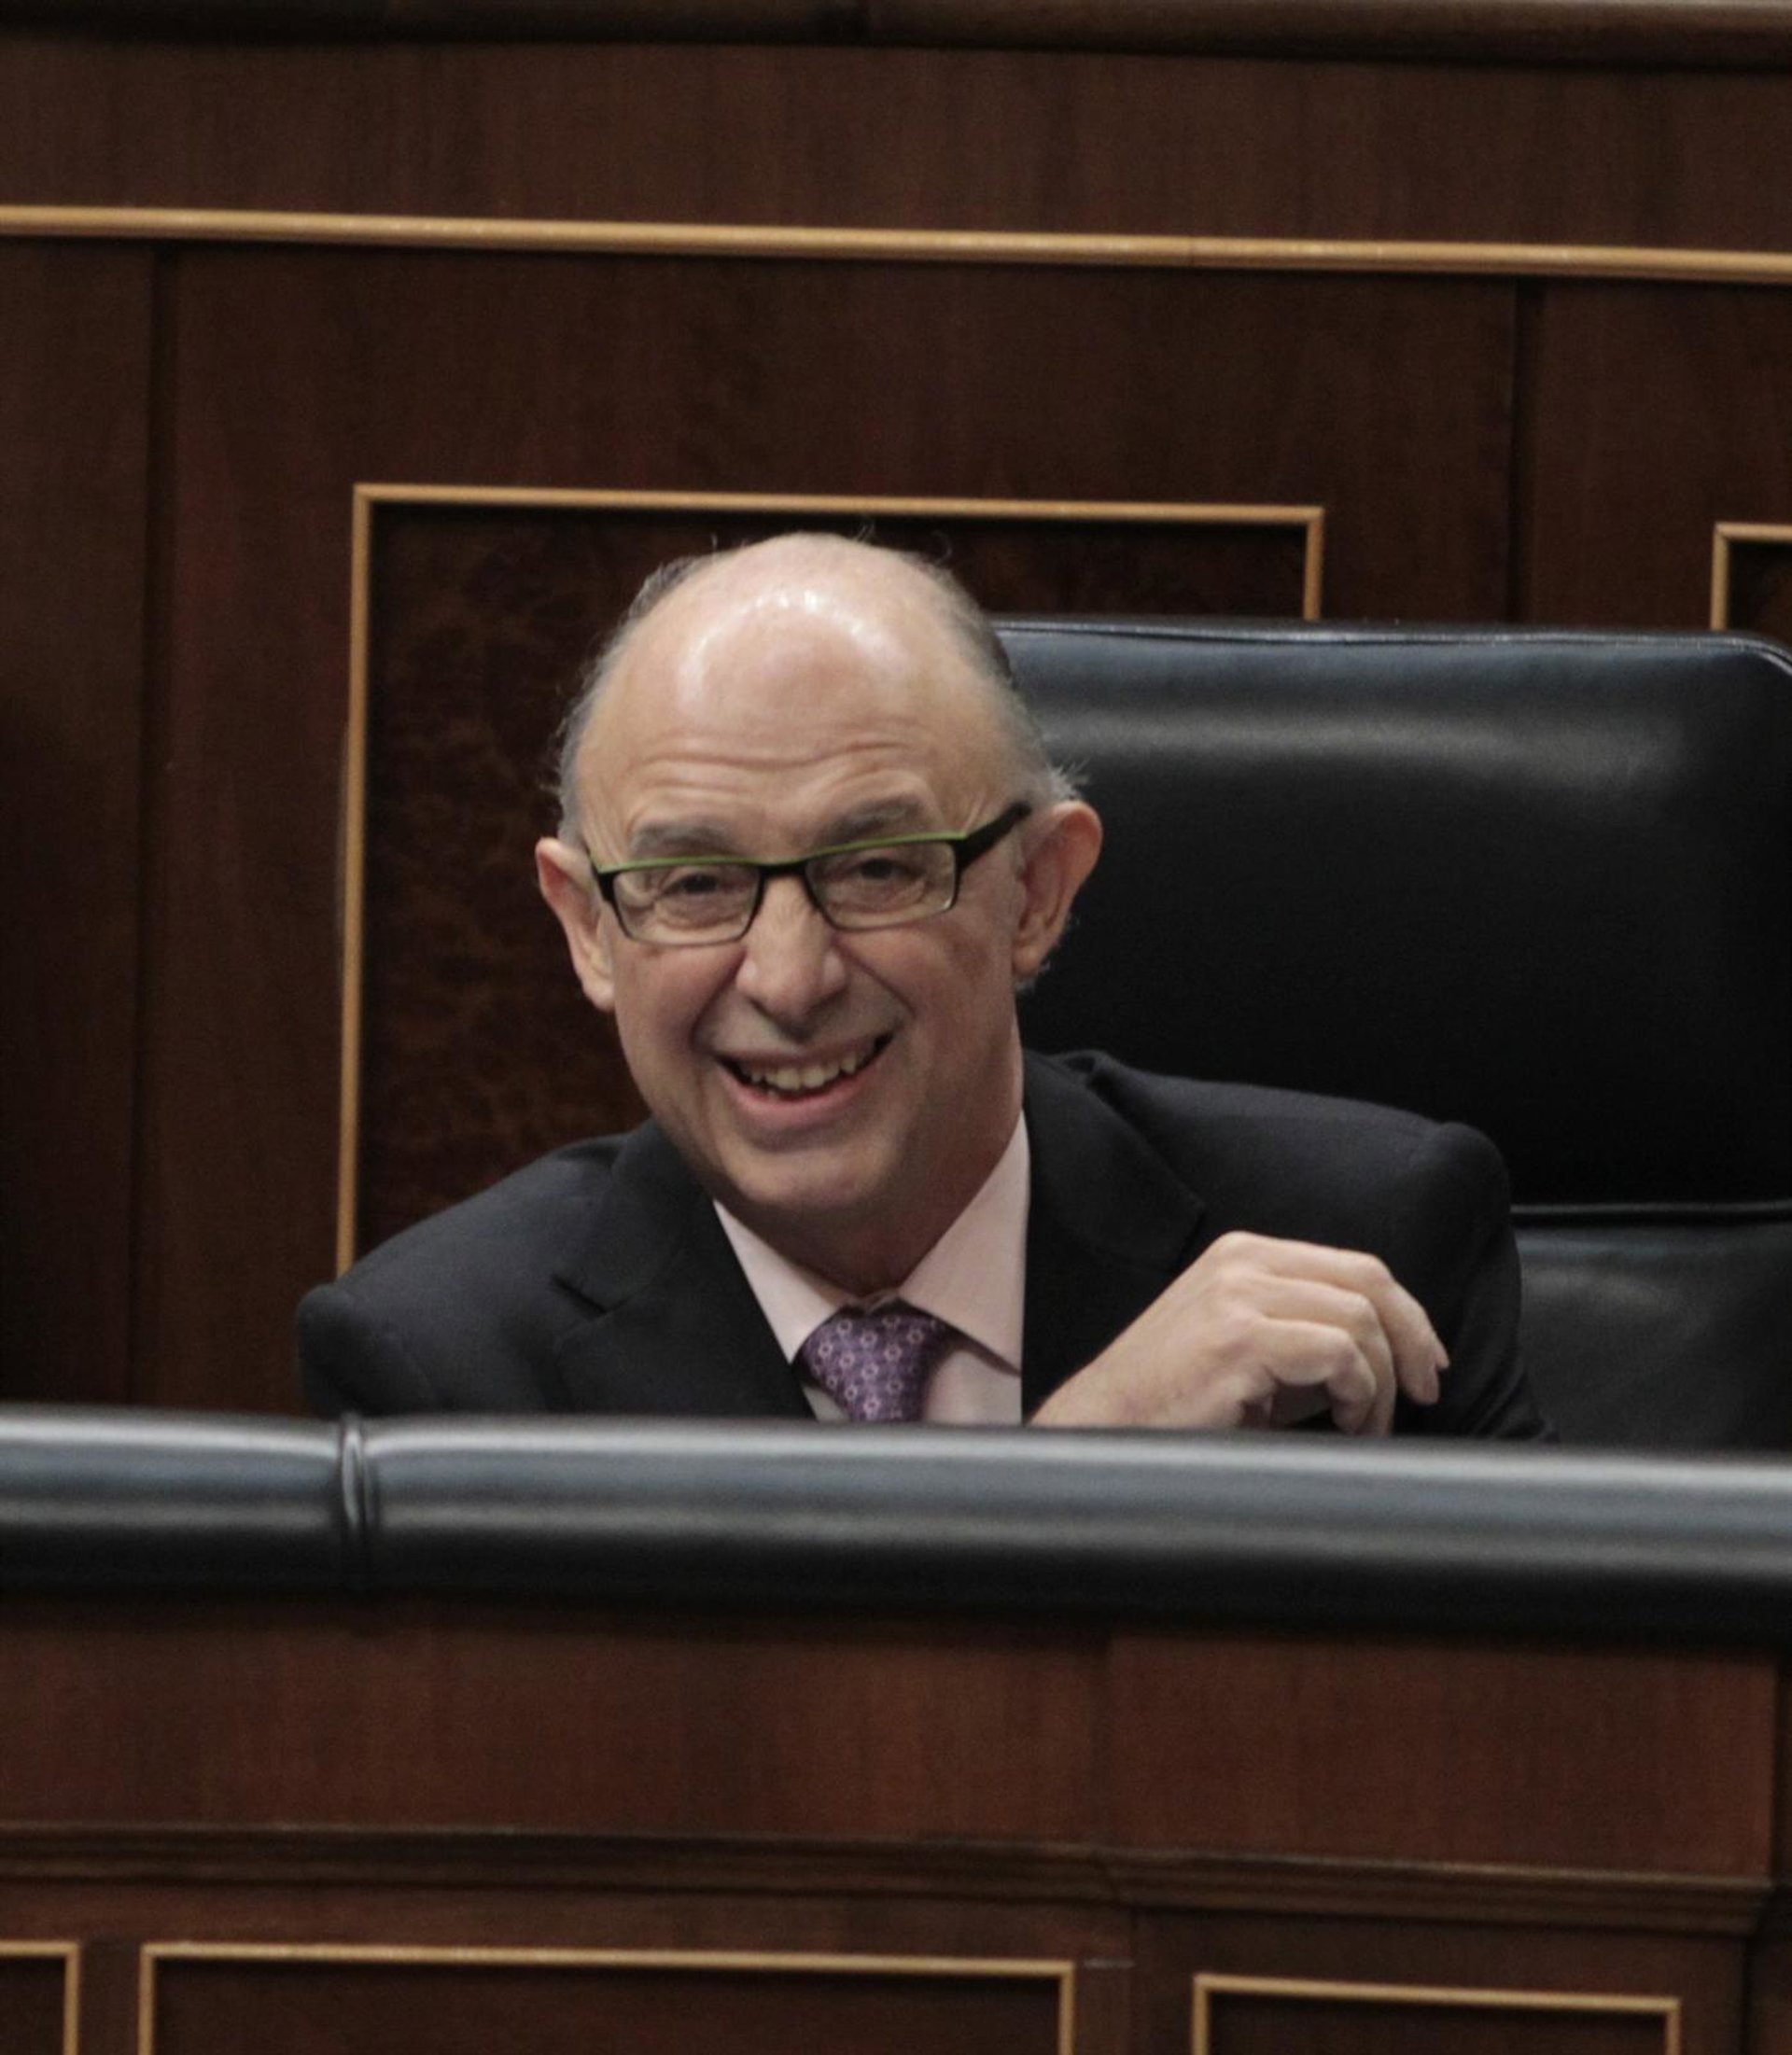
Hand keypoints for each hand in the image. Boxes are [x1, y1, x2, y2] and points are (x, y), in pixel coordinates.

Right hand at [1030, 1231, 1446, 1434]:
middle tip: (1424, 1394)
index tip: (1426, 1365)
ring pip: (1360, 1318)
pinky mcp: (1238, 1338)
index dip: (1406, 1315)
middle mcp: (1241, 1262)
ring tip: (1363, 1426)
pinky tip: (1343, 1425)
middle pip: (1368, 1280)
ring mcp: (1237, 1295)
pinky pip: (1338, 1353)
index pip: (1354, 1267)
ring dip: (1381, 1382)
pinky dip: (1360, 1394)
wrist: (1102, 1433)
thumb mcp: (1248, 1354)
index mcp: (1244, 1256)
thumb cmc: (1174, 1407)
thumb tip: (1386, 1358)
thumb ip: (1305, 1338)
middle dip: (1411, 1340)